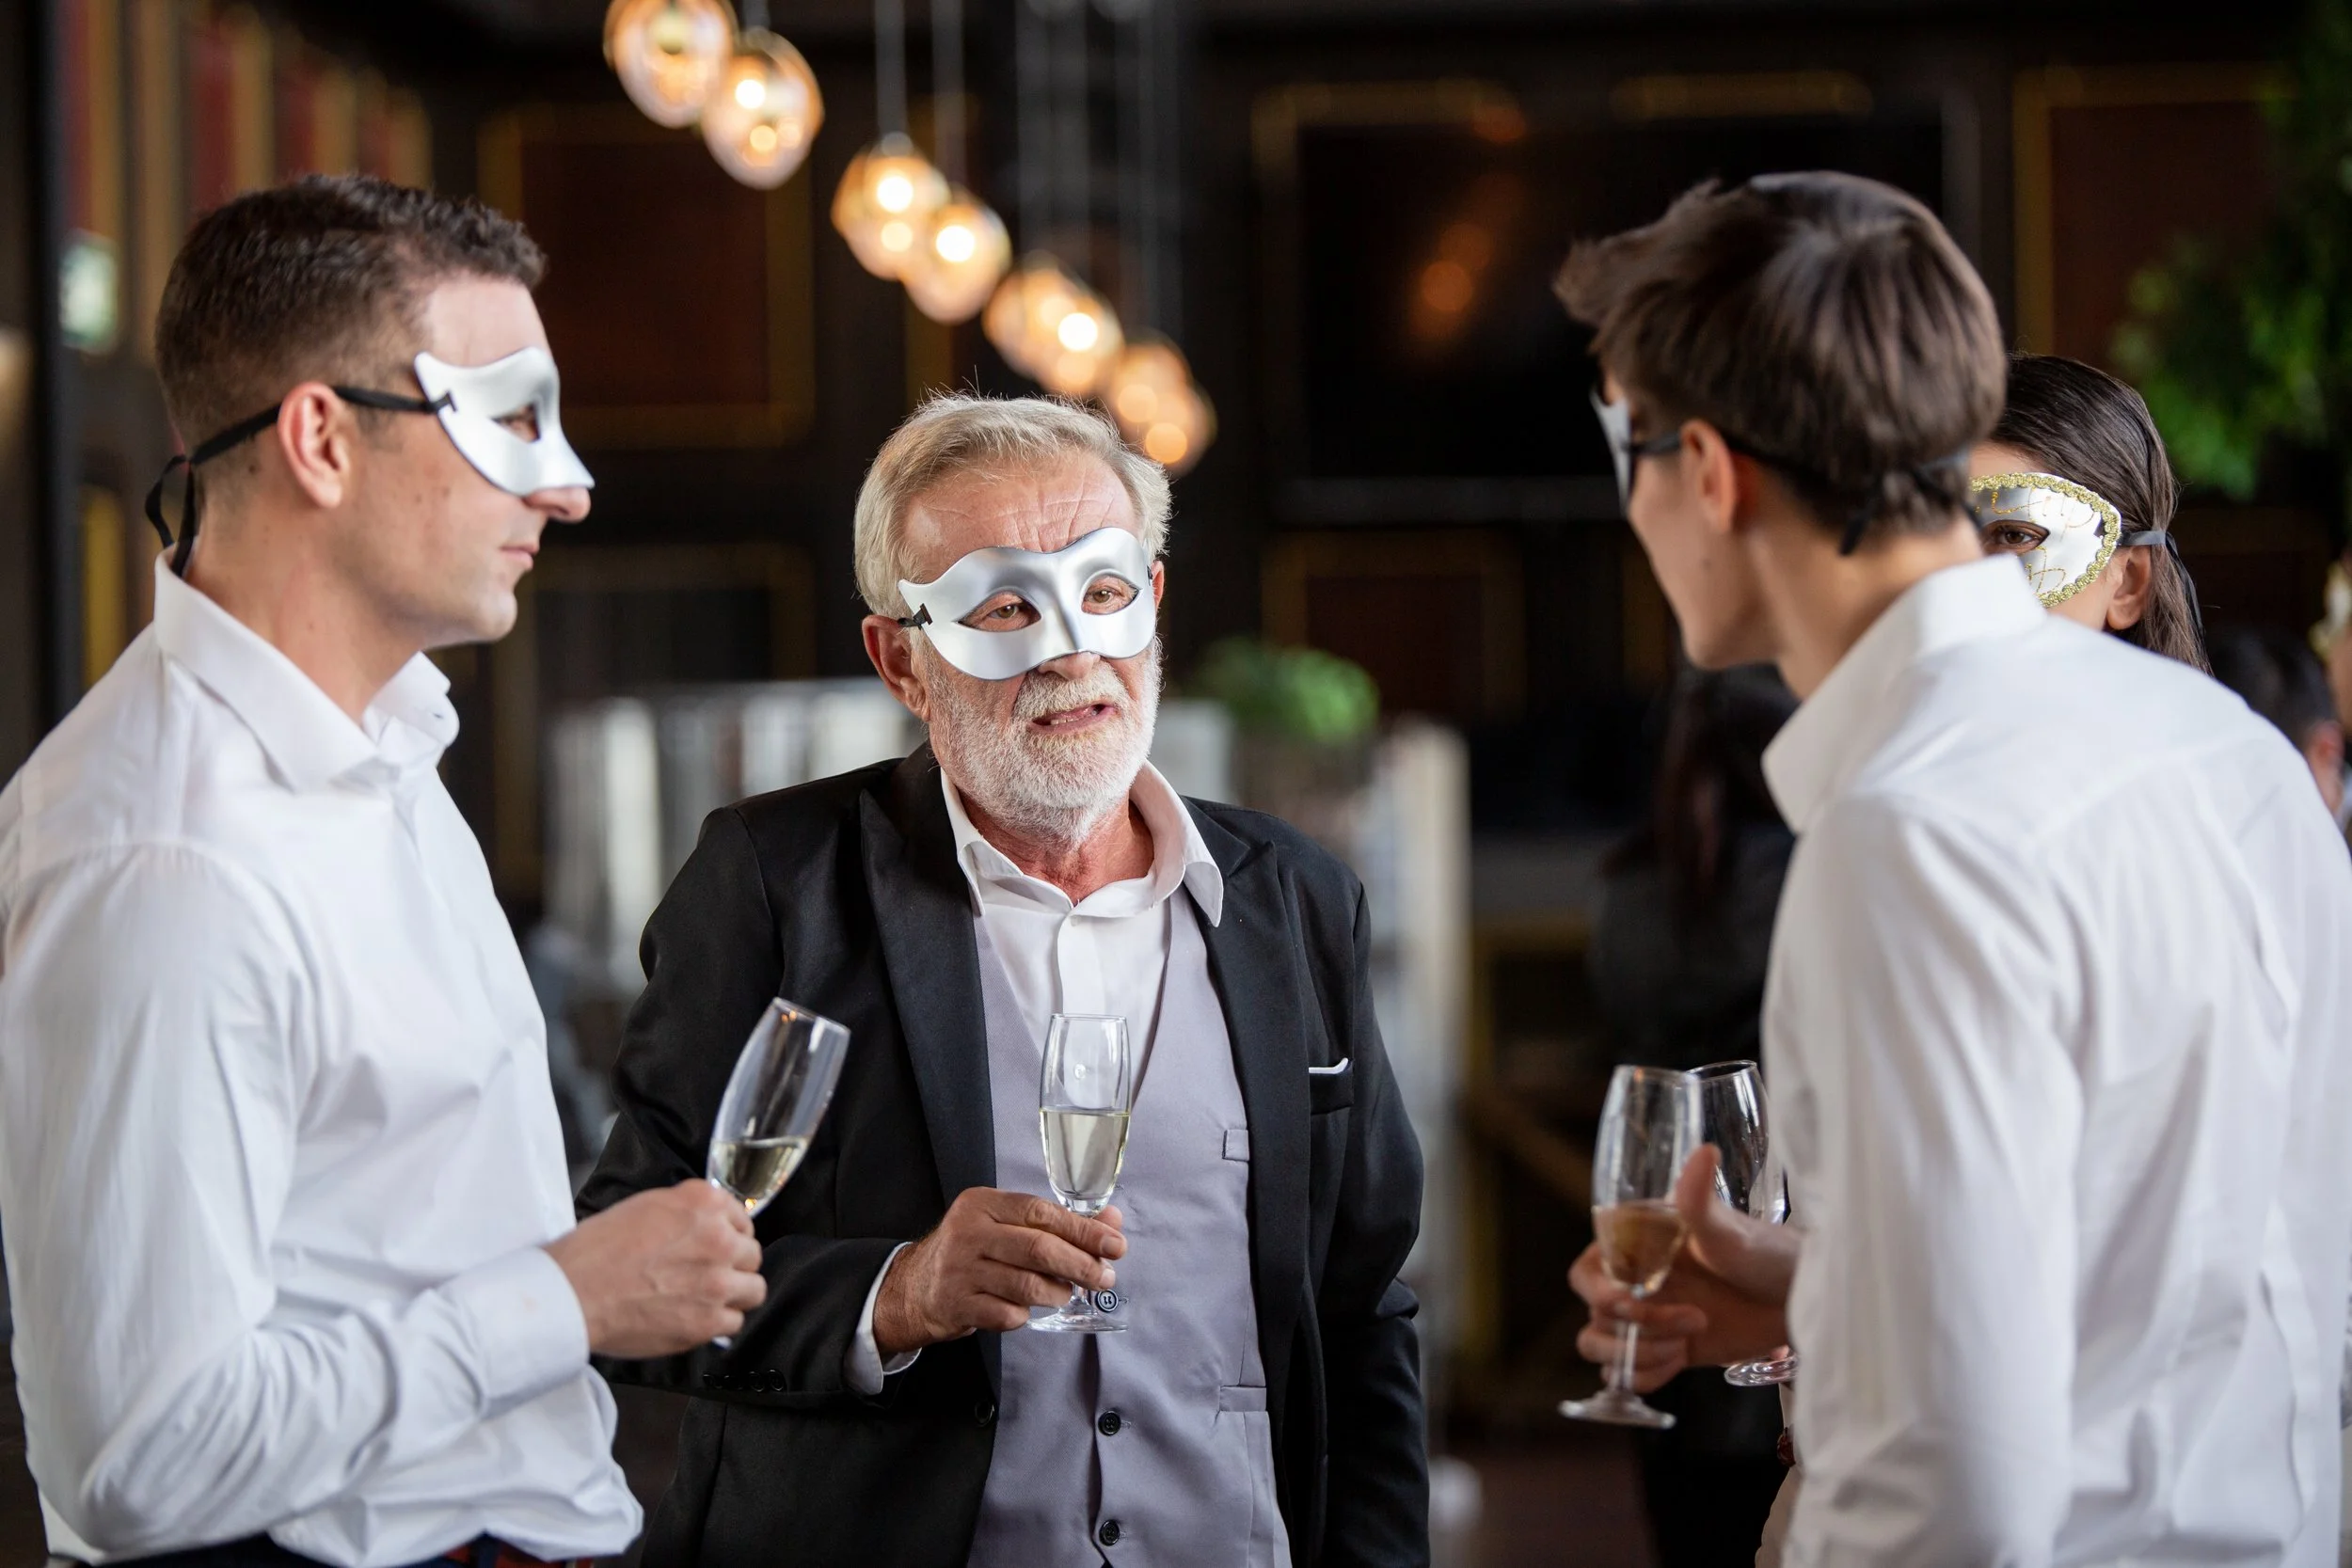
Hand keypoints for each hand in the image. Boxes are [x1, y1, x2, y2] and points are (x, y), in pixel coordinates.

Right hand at [546, 1180, 766, 1356]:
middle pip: (751, 1255)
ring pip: (753, 1289)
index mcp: (703, 1204)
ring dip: (734, 1294)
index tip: (719, 1244)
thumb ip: (685, 1213)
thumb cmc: (596, 1250)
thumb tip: (702, 1226)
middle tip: (709, 1273)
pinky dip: (717, 1323)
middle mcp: (719, 1239)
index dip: (729, 1234)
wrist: (573, 1292)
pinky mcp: (708, 1321)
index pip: (742, 1219)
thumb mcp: (645, 1206)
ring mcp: (718, 1282)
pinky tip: (695, 1318)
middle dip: (733, 1264)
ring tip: (709, 1299)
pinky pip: (734, 1322)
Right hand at [873, 1188, 1126, 1356]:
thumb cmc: (972, 1251)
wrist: (916, 1287)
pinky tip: (1028, 1309)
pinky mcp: (958, 1305)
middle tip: (1105, 1277)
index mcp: (982, 1204)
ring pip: (1026, 1285)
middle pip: (1037, 1249)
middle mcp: (968, 1233)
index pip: (1040, 1212)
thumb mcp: (1006, 1225)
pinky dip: (1026, 1314)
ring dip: (1058, 1292)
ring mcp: (960, 1271)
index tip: (1114, 1244)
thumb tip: (1112, 1221)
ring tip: (1068, 1292)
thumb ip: (1058, 1221)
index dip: (1083, 1229)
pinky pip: (1007, 1314)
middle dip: (1080, 1264)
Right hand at [1569, 1145, 1801, 1390]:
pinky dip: (1645, 1375)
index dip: (1599, 1290)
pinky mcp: (1666, 1349)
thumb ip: (1700, 1199)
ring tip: (1682, 1345)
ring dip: (1637, 1354)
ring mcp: (1649, 1318)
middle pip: (1595, 1314)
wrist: (1801, 1300)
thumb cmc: (1766, 1252)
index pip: (1587, 1270)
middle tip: (1687, 1321)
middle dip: (1634, 1328)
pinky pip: (1628, 1372)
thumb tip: (1703, 1151)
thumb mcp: (1729, 1230)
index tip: (1631, 1301)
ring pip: (1602, 1346)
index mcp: (1638, 1244)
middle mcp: (1636, 1280)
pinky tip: (1680, 1361)